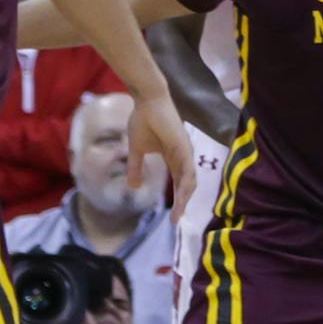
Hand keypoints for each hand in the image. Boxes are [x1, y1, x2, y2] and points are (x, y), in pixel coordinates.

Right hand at [131, 89, 196, 222]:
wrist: (146, 102)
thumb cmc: (143, 121)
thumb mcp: (136, 150)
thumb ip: (136, 168)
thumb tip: (133, 187)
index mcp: (174, 157)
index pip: (179, 182)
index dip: (177, 199)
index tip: (171, 217)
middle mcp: (183, 156)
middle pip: (186, 185)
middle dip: (182, 204)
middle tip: (175, 221)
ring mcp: (185, 151)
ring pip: (189, 180)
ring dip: (184, 198)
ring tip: (177, 214)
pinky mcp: (183, 146)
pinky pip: (187, 169)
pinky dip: (186, 185)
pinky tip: (182, 197)